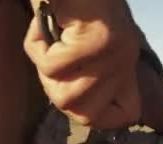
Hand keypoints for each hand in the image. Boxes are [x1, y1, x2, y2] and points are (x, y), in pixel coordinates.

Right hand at [24, 0, 141, 128]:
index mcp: (126, 64)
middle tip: (51, 59)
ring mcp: (115, 53)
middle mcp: (126, 60)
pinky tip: (42, 25)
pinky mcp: (98, 41)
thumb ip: (84, 76)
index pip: (126, 114)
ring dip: (45, 70)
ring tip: (48, 42)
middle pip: (83, 113)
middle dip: (56, 89)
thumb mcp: (84, 45)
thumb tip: (69, 102)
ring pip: (65, 96)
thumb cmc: (71, 5)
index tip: (78, 89)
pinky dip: (36, 47)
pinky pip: (53, 67)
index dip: (98, 113)